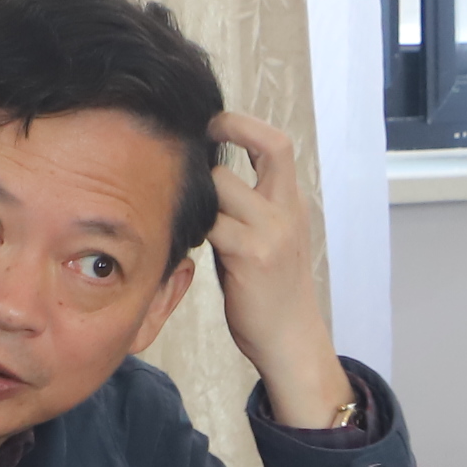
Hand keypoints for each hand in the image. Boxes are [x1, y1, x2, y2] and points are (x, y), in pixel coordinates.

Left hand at [202, 111, 349, 430]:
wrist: (291, 342)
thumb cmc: (272, 295)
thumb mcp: (270, 242)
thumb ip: (246, 210)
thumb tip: (203, 180)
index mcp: (291, 205)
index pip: (277, 145)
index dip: (243, 125)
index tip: (212, 125)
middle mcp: (287, 211)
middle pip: (267, 146)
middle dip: (226, 130)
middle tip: (190, 137)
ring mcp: (272, 232)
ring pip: (223, 183)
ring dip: (195, 185)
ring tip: (174, 196)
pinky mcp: (250, 256)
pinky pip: (209, 221)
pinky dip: (189, 220)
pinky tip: (177, 231)